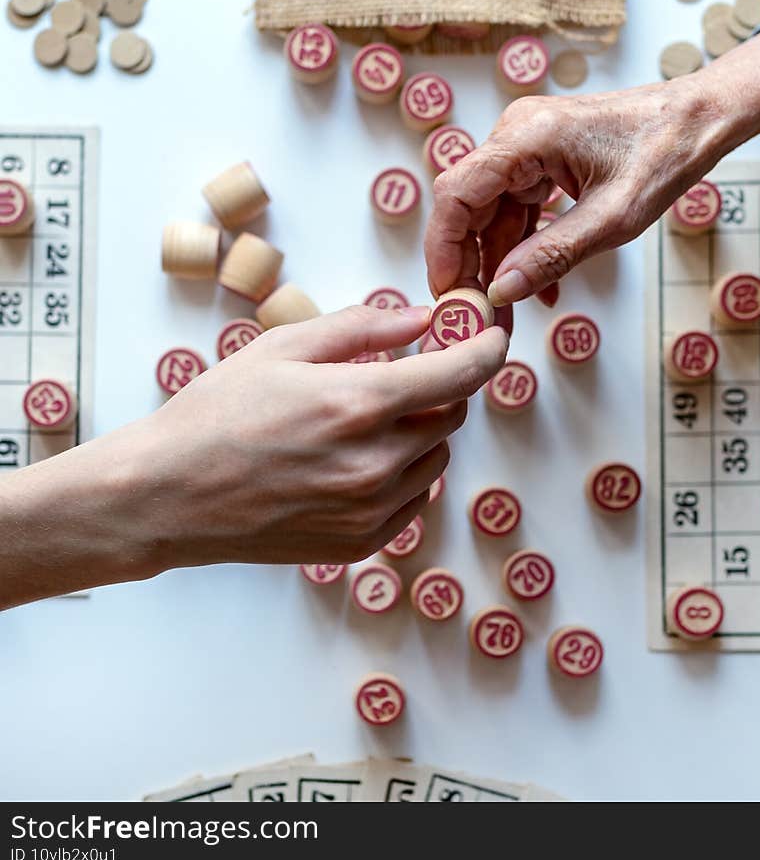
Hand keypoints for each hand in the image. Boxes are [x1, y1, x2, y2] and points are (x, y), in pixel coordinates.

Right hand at [142, 305, 507, 567]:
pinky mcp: (363, 541)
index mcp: (358, 404)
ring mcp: (371, 509)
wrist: (169, 494)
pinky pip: (414, 498)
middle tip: (397, 377)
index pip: (461, 374)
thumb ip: (363, 327)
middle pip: (452, 414)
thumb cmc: (217, 414)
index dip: (486, 349)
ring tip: (361, 423)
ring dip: (419, 431)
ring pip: (436, 457)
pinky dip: (401, 473)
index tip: (490, 337)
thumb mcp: (283, 348)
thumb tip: (424, 318)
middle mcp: (375, 462)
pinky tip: (353, 462)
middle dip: (438, 388)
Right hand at [424, 16, 759, 307]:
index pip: (456, 195)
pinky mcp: (541, 163)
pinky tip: (538, 288)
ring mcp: (526, 150)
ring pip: (492, 216)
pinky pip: (518, 212)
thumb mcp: (612, 219)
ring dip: (499, 265)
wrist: (699, 119)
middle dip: (471, 267)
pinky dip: (524, 250)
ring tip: (507, 316)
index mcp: (525, 138)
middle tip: (478, 317)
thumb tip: (502, 291)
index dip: (443, 250)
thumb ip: (552, 255)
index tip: (448, 295)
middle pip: (468, 209)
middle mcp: (515, 137)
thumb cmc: (664, 154)